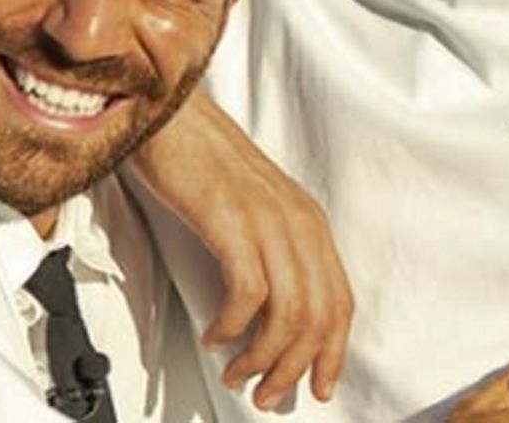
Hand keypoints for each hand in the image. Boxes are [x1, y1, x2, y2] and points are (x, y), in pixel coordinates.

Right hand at [130, 90, 352, 408]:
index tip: (317, 386)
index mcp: (308, 221)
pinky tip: (215, 334)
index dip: (332, 352)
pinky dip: (232, 326)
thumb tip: (268, 319)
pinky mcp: (232, 219)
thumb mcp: (252, 211)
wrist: (169, 114)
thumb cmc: (201, 163)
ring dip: (262, 357)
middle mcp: (298, 221)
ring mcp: (268, 218)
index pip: (339, 302)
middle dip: (293, 368)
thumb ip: (269, 255)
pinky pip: (248, 293)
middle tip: (267, 394)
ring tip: (238, 372)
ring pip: (288, 313)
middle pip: (317, 317)